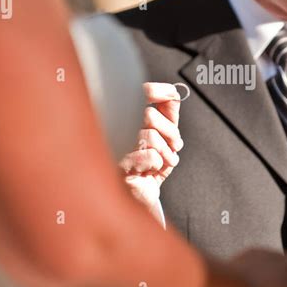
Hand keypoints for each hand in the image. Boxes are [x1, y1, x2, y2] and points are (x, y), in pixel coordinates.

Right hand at [120, 82, 182, 208]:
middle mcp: (116, 130)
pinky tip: (151, 171)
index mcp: (127, 118)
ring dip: (167, 153)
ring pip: (151, 136)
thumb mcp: (165, 134)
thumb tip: (172, 93)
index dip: (161, 91)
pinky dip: (158, 164)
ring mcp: (114, 149)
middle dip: (170, 133)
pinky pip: (151, 156)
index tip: (171, 97)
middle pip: (150, 115)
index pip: (143, 91)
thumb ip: (168, 111)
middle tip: (172, 146)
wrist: (142, 194)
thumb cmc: (152, 163)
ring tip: (163, 162)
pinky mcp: (119, 168)